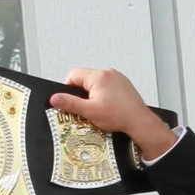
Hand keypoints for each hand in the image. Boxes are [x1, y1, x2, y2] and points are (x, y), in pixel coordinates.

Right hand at [51, 67, 175, 162]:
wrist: (139, 121)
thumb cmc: (120, 116)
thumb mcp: (89, 112)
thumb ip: (70, 104)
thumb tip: (55, 99)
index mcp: (98, 76)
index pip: (73, 74)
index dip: (68, 88)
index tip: (71, 100)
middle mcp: (108, 73)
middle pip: (84, 78)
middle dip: (81, 93)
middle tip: (86, 107)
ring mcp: (117, 77)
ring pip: (95, 82)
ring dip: (92, 94)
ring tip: (98, 108)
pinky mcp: (123, 83)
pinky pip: (106, 85)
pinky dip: (104, 94)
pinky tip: (107, 107)